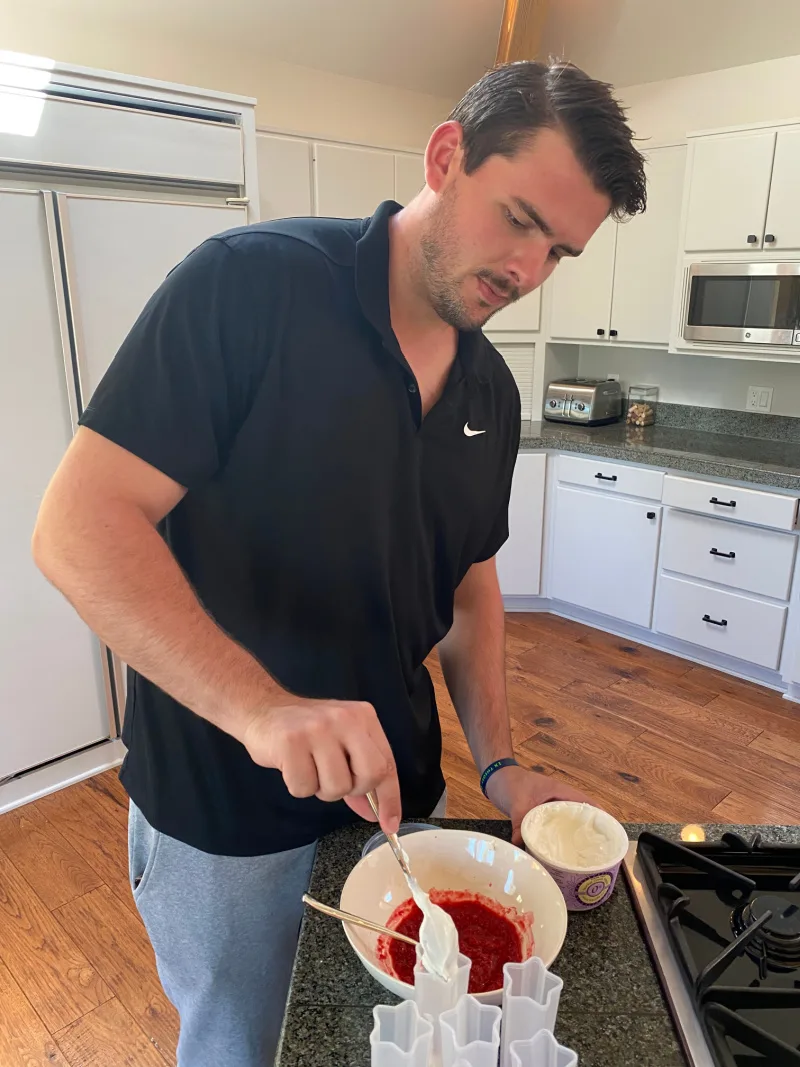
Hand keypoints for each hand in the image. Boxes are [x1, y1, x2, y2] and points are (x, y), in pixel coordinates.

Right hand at [240, 697, 400, 834]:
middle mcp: (345, 719)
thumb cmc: (305, 730)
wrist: (262, 709)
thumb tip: (377, 813)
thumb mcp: (340, 743)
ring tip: (309, 768)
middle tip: (333, 780)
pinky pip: (304, 787)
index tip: (389, 824)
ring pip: (336, 787)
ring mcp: (318, 728)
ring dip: (321, 789)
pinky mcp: (291, 741)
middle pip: (369, 775)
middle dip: (354, 790)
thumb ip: (359, 773)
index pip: (386, 764)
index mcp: (363, 717)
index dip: (390, 798)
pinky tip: (291, 766)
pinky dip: (298, 786)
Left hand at [484, 765, 594, 845]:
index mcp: (561, 792)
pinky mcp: (542, 815)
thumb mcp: (517, 802)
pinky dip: (559, 838)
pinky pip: (556, 828)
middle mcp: (560, 800)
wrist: (495, 777)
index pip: (588, 804)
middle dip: (591, 831)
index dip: (601, 818)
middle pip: (582, 816)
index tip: (612, 834)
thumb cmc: (510, 782)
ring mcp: (551, 807)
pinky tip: (559, 853)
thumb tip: (520, 845)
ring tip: (584, 856)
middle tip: (600, 852)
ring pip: (569, 823)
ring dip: (576, 836)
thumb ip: (519, 823)